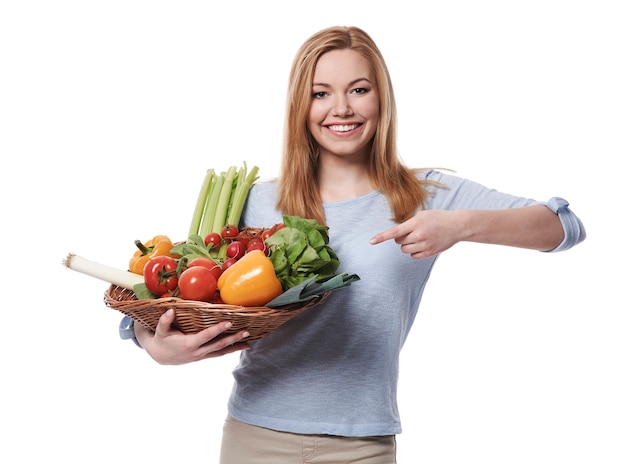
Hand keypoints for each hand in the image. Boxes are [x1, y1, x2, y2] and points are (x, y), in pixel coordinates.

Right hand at [135, 308, 249, 364]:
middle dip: (233, 339)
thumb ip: (165, 321)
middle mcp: (197, 352)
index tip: (229, 323)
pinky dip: (229, 350)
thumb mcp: (160, 331)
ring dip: (235, 347)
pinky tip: (239, 347)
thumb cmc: (161, 340)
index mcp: (189, 344)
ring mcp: (201, 356)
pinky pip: (219, 353)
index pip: (207, 335)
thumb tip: (171, 311)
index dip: (218, 329)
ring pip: (221, 352)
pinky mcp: (203, 356)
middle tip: (246, 333)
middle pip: (218, 345)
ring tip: (248, 343)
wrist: (160, 356)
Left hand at [370, 210, 460, 258]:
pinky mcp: (429, 253)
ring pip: (404, 249)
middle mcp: (419, 235)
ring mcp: (425, 245)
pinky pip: (413, 256)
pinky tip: (421, 245)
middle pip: (398, 242)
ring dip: (407, 245)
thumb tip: (396, 235)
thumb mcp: (422, 215)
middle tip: (412, 232)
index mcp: (416, 223)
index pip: (395, 232)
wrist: (457, 226)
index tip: (371, 241)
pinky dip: (414, 252)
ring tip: (418, 238)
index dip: (382, 237)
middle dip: (401, 238)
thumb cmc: (437, 218)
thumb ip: (409, 224)